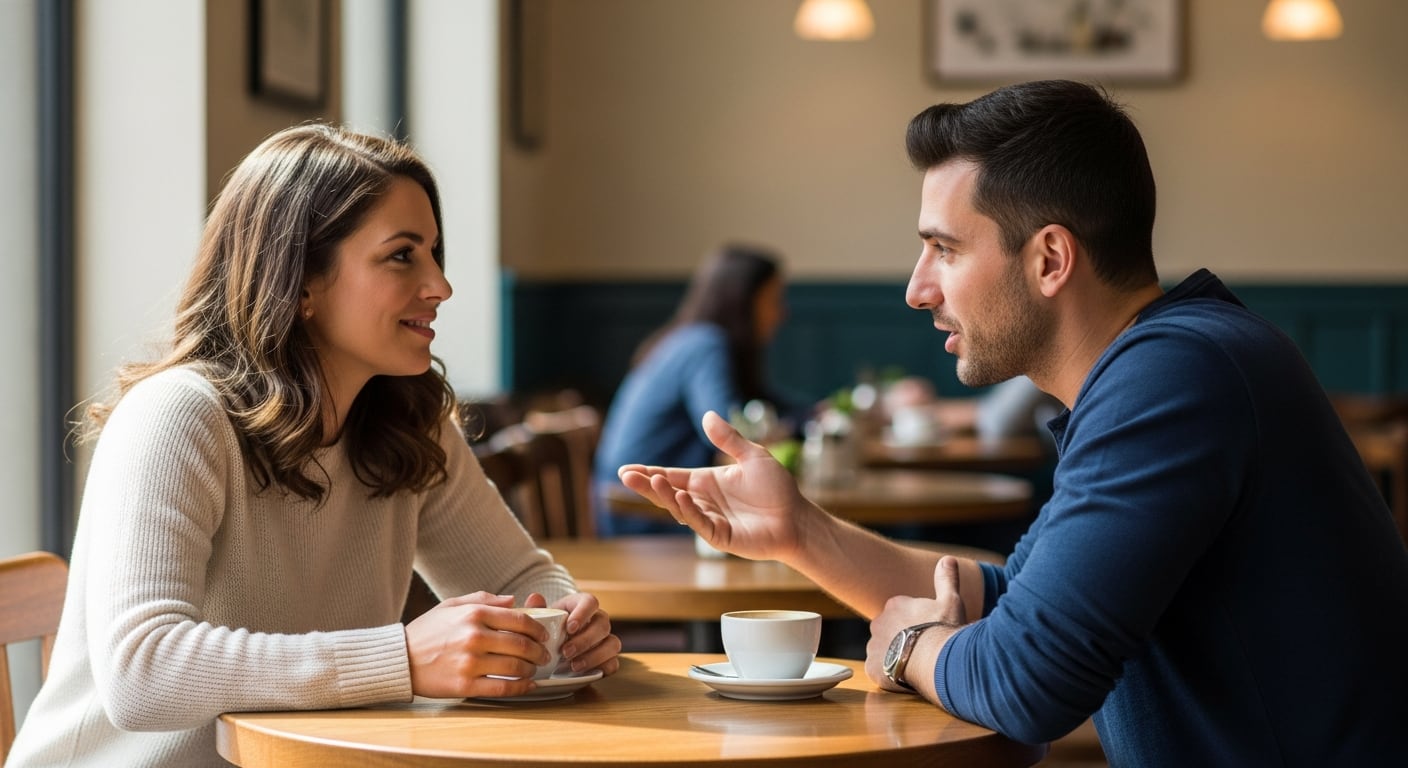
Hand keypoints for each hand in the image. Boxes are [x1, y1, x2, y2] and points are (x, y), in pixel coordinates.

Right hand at [405, 591, 552, 698]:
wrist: (399, 659)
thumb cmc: (427, 631)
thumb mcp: (451, 605)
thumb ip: (484, 599)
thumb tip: (513, 601)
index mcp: (474, 614)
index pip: (521, 620)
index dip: (539, 629)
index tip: (544, 636)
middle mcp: (475, 637)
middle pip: (522, 645)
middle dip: (540, 652)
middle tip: (544, 655)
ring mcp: (470, 662)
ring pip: (516, 667)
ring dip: (532, 670)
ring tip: (533, 669)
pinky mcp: (465, 685)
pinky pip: (502, 688)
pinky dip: (520, 688)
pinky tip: (528, 685)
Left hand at [541, 592, 621, 676]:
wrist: (555, 647)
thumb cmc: (550, 628)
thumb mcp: (542, 618)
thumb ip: (537, 609)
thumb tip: (534, 598)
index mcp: (583, 605)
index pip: (591, 602)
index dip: (583, 613)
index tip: (569, 628)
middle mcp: (599, 620)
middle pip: (602, 624)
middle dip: (584, 640)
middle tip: (565, 652)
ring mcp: (606, 639)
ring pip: (612, 644)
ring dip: (594, 656)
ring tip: (574, 666)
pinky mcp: (608, 659)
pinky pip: (614, 663)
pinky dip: (602, 668)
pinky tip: (586, 673)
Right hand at [617, 410, 811, 560]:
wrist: (797, 518)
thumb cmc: (777, 488)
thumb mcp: (752, 456)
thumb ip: (728, 439)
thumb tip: (706, 415)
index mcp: (706, 482)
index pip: (671, 476)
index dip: (649, 472)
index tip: (626, 469)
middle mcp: (703, 500)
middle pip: (667, 492)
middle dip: (646, 485)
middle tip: (624, 476)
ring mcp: (709, 519)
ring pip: (679, 508)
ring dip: (664, 495)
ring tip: (650, 480)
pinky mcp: (720, 536)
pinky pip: (700, 523)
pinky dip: (689, 511)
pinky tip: (681, 497)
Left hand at [865, 557, 967, 693]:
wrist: (936, 659)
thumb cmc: (944, 629)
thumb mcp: (950, 601)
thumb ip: (946, 579)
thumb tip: (947, 559)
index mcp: (895, 605)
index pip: (901, 614)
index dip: (916, 625)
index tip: (928, 633)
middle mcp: (878, 622)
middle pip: (889, 632)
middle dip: (902, 640)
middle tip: (923, 651)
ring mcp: (873, 645)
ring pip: (883, 652)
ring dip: (895, 657)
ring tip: (915, 665)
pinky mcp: (871, 667)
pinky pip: (878, 671)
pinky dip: (889, 675)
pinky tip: (906, 677)